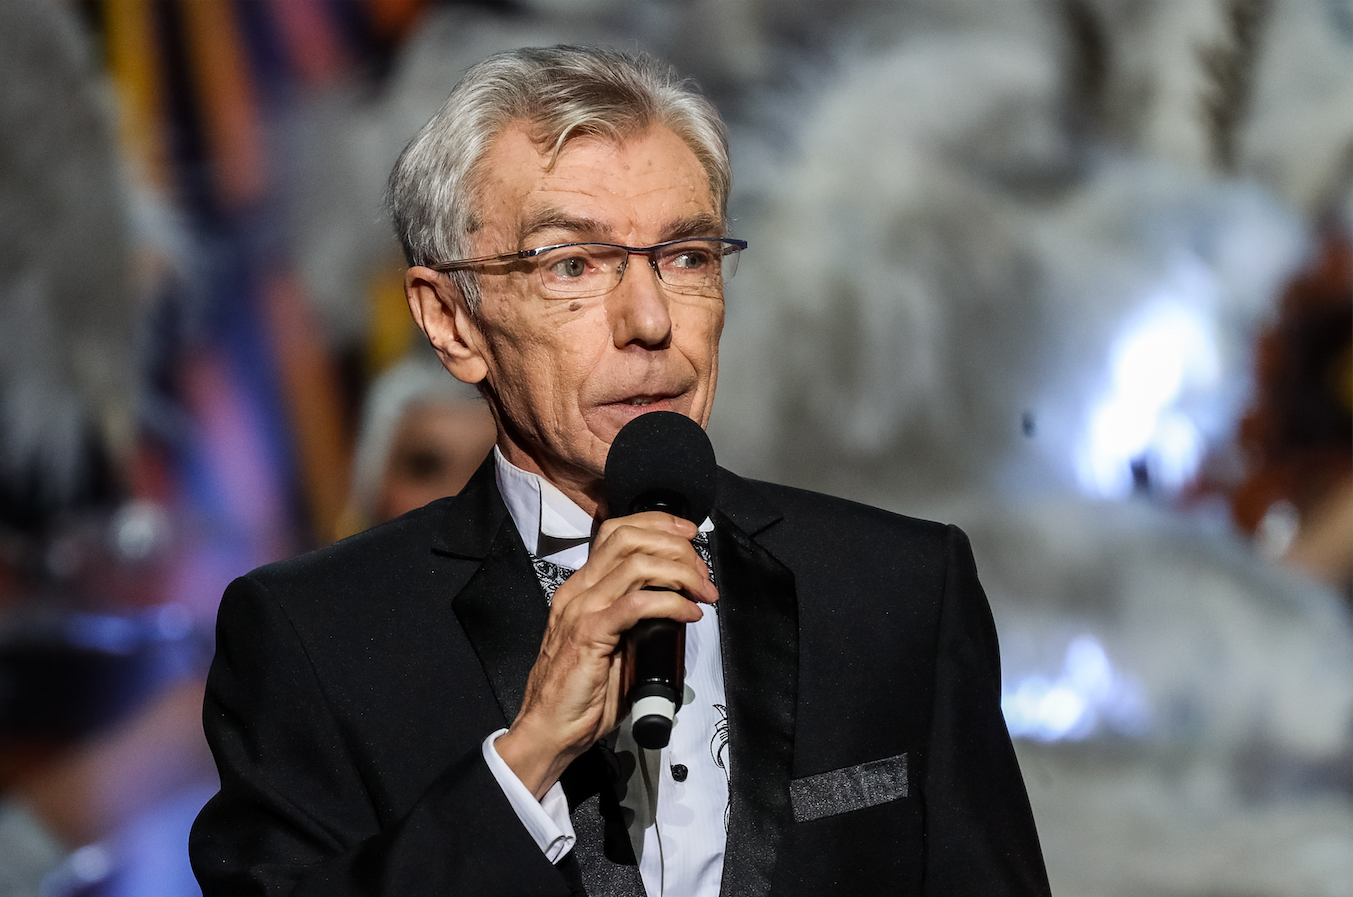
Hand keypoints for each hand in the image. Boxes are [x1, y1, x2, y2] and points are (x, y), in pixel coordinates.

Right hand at [494, 512, 716, 797]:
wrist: (548, 729)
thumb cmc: (581, 694)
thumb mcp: (611, 644)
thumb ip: (632, 619)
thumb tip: (673, 605)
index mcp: (582, 588)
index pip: (616, 532)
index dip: (657, 524)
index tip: (689, 535)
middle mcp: (579, 590)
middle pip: (629, 538)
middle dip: (676, 546)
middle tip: (703, 573)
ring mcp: (582, 609)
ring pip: (637, 564)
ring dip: (680, 573)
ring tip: (703, 593)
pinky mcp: (590, 634)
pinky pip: (637, 604)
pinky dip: (671, 603)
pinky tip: (689, 614)